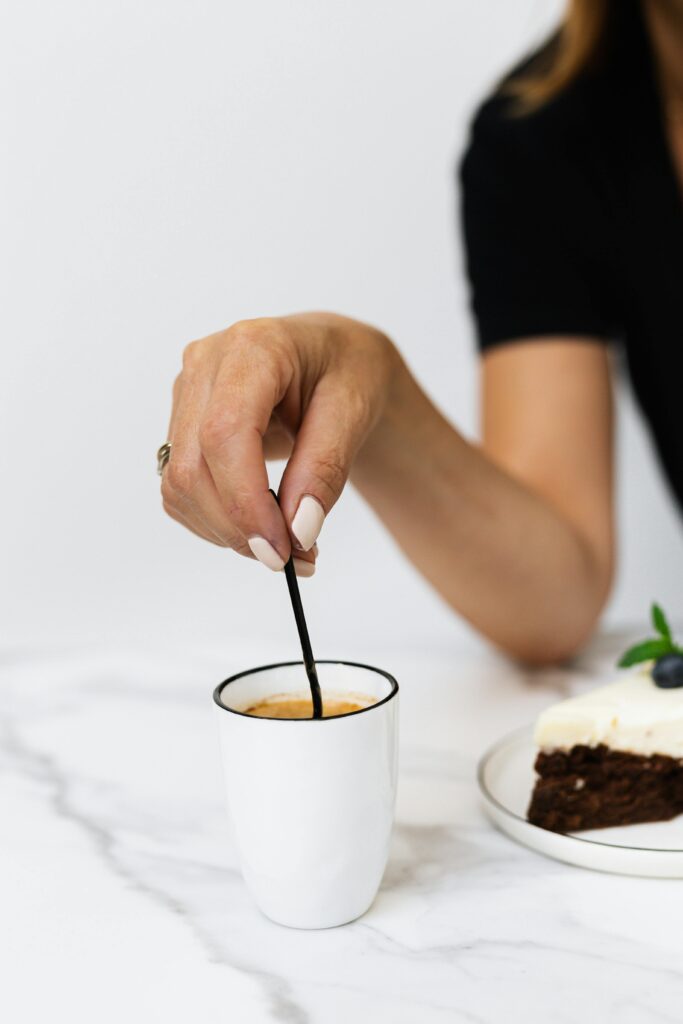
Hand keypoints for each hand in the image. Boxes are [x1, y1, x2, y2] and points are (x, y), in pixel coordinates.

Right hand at [161, 312, 396, 573]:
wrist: (332, 359)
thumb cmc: (348, 370)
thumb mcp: (356, 411)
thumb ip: (326, 468)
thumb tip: (299, 530)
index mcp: (253, 347)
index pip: (225, 432)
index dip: (245, 501)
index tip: (281, 550)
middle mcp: (205, 365)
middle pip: (194, 466)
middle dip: (238, 527)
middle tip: (293, 559)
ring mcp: (185, 394)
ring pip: (179, 485)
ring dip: (226, 531)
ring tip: (285, 542)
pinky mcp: (180, 425)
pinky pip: (180, 490)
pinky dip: (215, 521)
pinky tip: (257, 523)